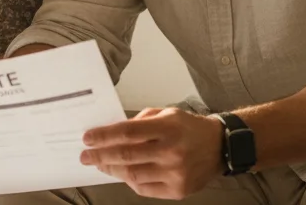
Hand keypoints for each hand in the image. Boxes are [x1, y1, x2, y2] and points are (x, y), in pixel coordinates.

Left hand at [80, 107, 223, 199]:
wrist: (220, 147)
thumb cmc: (189, 128)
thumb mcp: (166, 114)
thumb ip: (139, 122)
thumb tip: (111, 132)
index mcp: (167, 128)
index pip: (127, 133)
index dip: (104, 136)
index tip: (87, 138)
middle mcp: (171, 152)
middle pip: (126, 156)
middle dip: (100, 156)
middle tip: (85, 156)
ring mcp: (175, 173)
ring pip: (132, 175)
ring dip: (112, 170)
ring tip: (101, 164)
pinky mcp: (178, 190)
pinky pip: (144, 189)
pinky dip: (129, 181)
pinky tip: (122, 174)